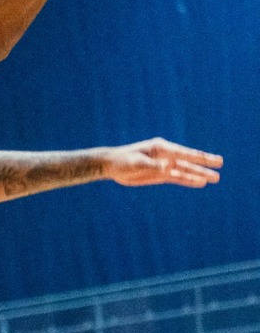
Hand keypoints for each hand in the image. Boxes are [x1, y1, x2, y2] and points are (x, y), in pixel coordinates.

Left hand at [105, 139, 221, 188]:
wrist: (112, 166)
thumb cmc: (122, 161)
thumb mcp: (135, 162)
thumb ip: (152, 165)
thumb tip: (167, 167)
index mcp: (162, 149)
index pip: (185, 154)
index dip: (201, 158)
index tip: (215, 160)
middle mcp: (166, 156)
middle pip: (189, 162)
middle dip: (204, 166)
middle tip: (220, 169)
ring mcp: (164, 165)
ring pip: (185, 171)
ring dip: (199, 175)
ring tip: (214, 179)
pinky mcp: (159, 175)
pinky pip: (177, 178)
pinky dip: (188, 181)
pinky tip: (199, 183)